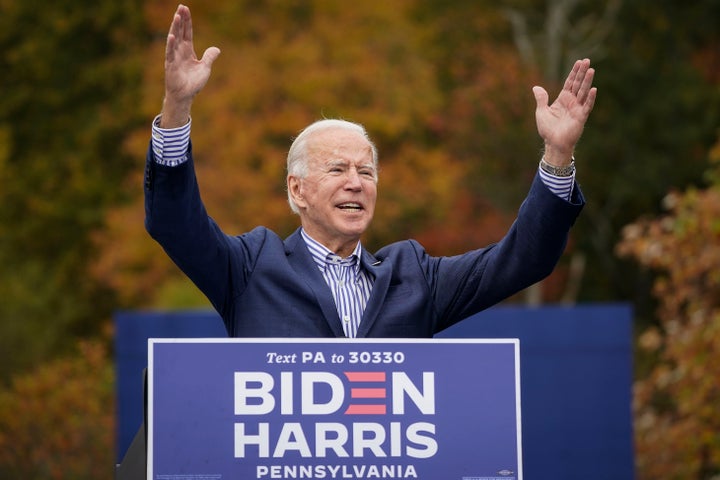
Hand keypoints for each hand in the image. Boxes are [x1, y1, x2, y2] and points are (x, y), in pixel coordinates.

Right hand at [160, 4, 220, 127]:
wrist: (185, 95)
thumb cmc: (193, 82)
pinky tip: (171, 36)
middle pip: (179, 32)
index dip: (187, 21)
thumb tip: (217, 49)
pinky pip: (170, 53)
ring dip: (175, 28)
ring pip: (174, 39)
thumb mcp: (205, 68)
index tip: (185, 9)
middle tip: (181, 7)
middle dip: (180, 19)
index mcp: (187, 50)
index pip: (187, 32)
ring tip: (177, 16)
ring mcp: (174, 57)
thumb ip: (209, 57)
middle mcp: (179, 51)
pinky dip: (171, 45)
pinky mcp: (171, 65)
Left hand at [532, 59, 596, 165]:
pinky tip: (594, 89)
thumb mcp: (541, 112)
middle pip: (578, 84)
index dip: (574, 72)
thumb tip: (536, 87)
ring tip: (591, 69)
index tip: (579, 62)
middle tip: (587, 60)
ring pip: (584, 92)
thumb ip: (541, 99)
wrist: (553, 143)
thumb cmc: (548, 129)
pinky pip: (587, 106)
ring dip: (587, 81)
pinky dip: (590, 98)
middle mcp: (572, 102)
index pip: (570, 83)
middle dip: (582, 73)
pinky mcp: (581, 117)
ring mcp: (577, 108)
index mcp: (563, 99)